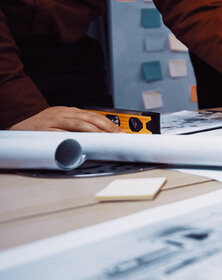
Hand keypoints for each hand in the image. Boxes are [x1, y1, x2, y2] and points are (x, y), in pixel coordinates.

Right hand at [9, 106, 123, 132]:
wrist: (18, 123)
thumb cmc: (42, 125)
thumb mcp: (61, 120)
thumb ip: (78, 126)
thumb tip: (100, 136)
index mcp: (69, 111)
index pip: (94, 115)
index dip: (109, 124)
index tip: (121, 133)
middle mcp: (63, 113)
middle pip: (90, 119)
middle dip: (107, 128)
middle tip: (119, 137)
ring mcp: (54, 121)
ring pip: (79, 125)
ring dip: (96, 133)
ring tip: (107, 140)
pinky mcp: (45, 130)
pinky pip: (63, 134)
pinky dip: (75, 139)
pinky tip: (85, 144)